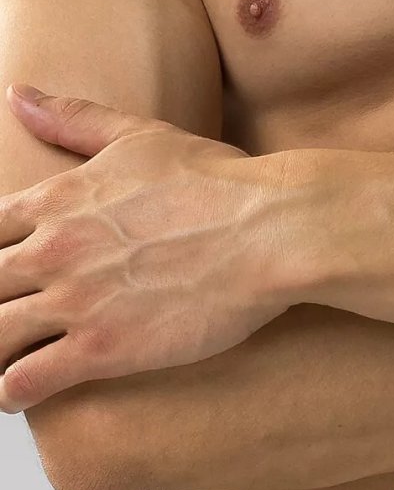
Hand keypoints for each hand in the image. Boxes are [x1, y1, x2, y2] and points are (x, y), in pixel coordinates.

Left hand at [0, 84, 289, 411]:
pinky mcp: (104, 349)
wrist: (271, 232)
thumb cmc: (219, 184)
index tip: (0, 273)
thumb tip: (17, 94)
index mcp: (55, 201)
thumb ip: (73, 120)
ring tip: (1, 363)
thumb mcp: (139, 136)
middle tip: (2, 319)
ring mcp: (74, 302)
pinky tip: (14, 395)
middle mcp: (51, 251)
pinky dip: (11, 391)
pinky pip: (27, 379)